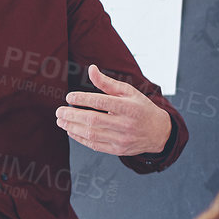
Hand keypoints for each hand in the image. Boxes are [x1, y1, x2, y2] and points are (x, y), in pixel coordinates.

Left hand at [55, 65, 171, 156]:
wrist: (159, 132)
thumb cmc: (141, 108)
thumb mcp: (129, 92)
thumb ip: (108, 83)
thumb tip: (91, 69)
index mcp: (129, 107)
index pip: (102, 102)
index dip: (83, 99)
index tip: (69, 97)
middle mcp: (126, 124)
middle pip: (94, 119)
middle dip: (73, 115)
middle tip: (59, 111)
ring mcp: (122, 139)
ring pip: (92, 134)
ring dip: (72, 127)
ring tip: (61, 120)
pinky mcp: (118, 150)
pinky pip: (95, 145)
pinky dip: (80, 138)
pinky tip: (70, 130)